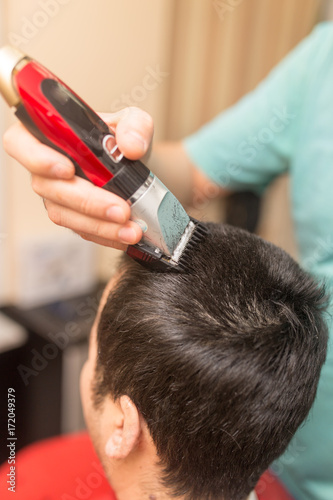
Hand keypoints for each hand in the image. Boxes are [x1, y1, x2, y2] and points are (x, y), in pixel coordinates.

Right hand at [3, 107, 153, 249]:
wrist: (138, 167)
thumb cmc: (123, 141)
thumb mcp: (135, 122)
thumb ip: (135, 126)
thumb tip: (131, 146)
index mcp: (48, 133)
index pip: (21, 143)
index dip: (37, 158)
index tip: (67, 170)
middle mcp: (46, 167)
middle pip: (49, 188)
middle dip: (87, 202)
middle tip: (120, 210)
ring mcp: (57, 195)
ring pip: (65, 215)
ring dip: (100, 226)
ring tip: (132, 230)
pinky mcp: (73, 216)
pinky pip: (81, 230)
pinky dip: (106, 235)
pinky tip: (126, 235)